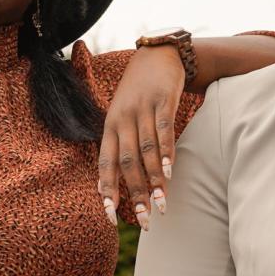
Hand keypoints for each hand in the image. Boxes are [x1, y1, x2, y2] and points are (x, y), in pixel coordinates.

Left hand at [97, 46, 185, 230]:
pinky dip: (166, 153)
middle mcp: (122, 119)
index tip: (110, 217)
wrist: (157, 55)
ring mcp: (142, 110)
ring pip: (146, 151)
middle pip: (127, 162)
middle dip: (135, 194)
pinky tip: (169, 173)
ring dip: (154, 181)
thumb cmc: (138, 94)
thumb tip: (115, 185)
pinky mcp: (162, 101)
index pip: (105, 163)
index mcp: (109, 127)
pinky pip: (163, 131)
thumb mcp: (122, 117)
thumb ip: (120, 147)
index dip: (107, 190)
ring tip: (162, 204)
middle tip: (145, 220)